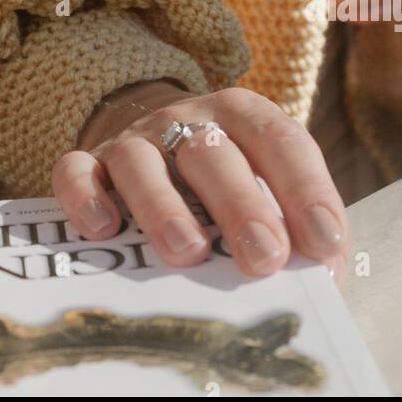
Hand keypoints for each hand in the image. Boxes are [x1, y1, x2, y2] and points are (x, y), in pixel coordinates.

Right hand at [52, 80, 348, 280]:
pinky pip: (76, 171)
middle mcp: (188, 121)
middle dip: (242, 205)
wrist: (151, 137)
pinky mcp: (89, 162)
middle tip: (263, 258)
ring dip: (164, 206)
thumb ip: (293, 228)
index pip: (281, 142)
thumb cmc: (223, 182)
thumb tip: (321, 285)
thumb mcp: (264, 187)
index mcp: (243, 116)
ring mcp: (134, 140)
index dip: (307, 190)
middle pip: (213, 152)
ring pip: (142, 161)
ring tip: (186, 253)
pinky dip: (85, 197)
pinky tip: (103, 230)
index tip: (325, 243)